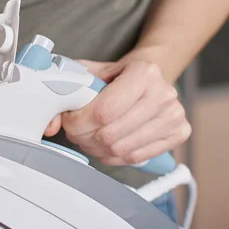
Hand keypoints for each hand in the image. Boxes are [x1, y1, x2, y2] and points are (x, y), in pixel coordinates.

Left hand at [44, 59, 190, 165]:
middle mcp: (164, 93)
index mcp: (144, 71)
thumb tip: (50, 124)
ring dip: (96, 148)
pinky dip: (112, 156)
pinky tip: (104, 146)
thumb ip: (66, 92)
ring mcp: (174, 115)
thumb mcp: (90, 73)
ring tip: (89, 137)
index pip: (105, 110)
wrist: (149, 76)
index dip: (79, 121)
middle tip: (76, 131)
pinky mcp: (179, 134)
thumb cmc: (117, 75)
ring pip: (121, 149)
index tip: (69, 119)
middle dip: (84, 137)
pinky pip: (135, 157)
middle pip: (111, 133)